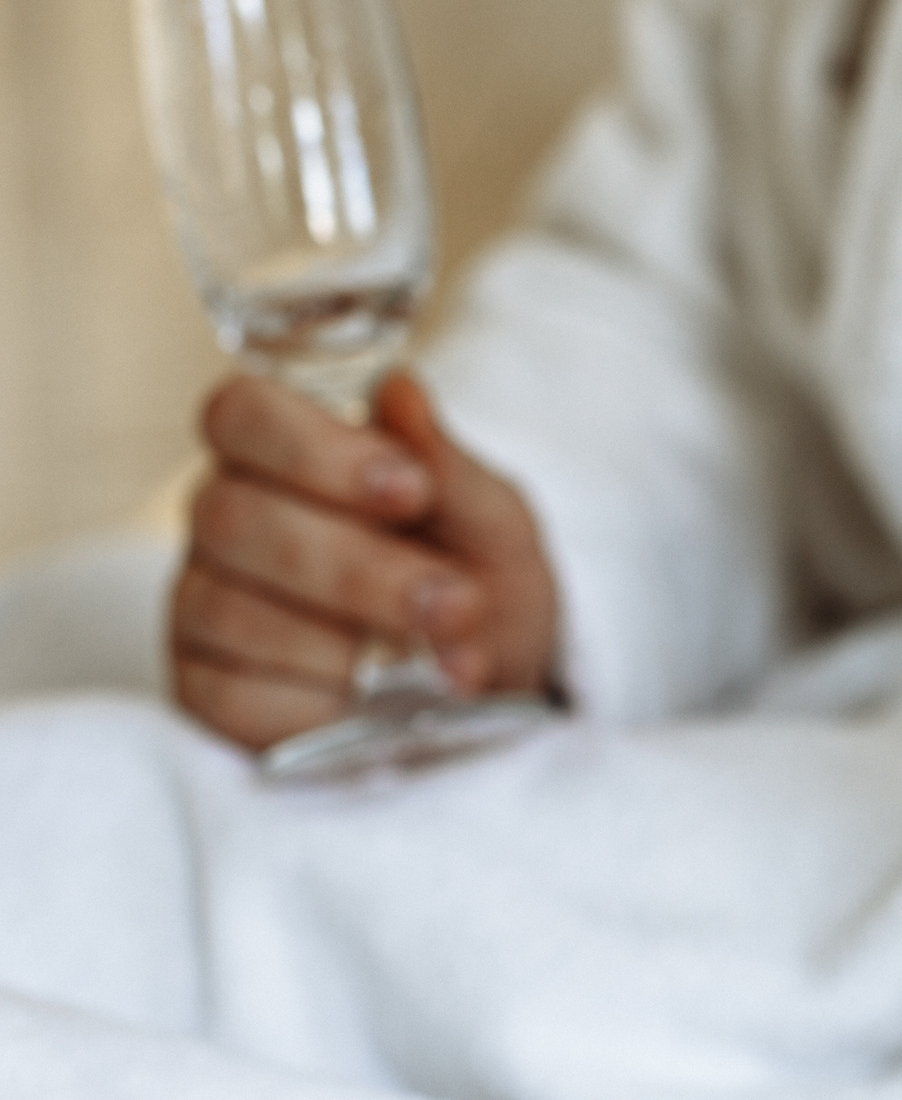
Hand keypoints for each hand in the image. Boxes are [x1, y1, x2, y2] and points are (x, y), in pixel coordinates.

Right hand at [172, 372, 560, 748]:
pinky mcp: (207, 691)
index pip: (242, 414)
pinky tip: (378, 707)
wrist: (500, 689)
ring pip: (234, 612)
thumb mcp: (493, 527)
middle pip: (239, 520)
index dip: (315, 450)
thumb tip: (401, 392)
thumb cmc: (477, 582)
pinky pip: (234, 696)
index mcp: (282, 453)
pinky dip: (320, 707)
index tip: (410, 489)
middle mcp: (226, 520)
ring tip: (450, 664)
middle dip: (361, 571)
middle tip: (458, 603)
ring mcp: (203, 606)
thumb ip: (449, 467)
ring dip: (355, 644)